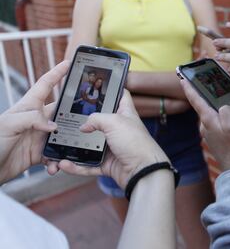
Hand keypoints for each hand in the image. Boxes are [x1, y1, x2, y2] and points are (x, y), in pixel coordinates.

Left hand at [0, 61, 69, 182]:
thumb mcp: (8, 124)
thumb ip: (31, 119)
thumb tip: (54, 125)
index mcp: (28, 107)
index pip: (45, 85)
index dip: (57, 73)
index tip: (68, 63)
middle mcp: (35, 120)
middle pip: (60, 111)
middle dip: (74, 114)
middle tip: (87, 117)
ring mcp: (38, 136)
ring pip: (62, 135)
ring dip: (68, 143)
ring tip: (70, 149)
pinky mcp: (38, 153)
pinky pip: (55, 154)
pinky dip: (58, 160)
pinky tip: (55, 165)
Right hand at [52, 90, 168, 189]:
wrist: (143, 171)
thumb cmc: (136, 143)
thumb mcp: (114, 121)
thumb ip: (96, 119)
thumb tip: (83, 126)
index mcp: (125, 114)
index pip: (120, 96)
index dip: (111, 89)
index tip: (96, 85)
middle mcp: (119, 129)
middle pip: (99, 121)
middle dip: (83, 120)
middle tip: (65, 116)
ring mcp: (112, 147)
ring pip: (90, 145)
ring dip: (74, 146)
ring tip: (59, 142)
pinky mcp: (108, 164)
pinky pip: (88, 164)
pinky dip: (76, 166)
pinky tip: (64, 164)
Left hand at [181, 80, 229, 170]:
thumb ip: (226, 111)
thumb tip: (224, 107)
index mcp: (208, 120)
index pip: (195, 100)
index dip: (189, 88)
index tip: (181, 78)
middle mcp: (205, 126)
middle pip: (203, 107)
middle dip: (206, 97)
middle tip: (211, 85)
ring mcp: (210, 134)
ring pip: (211, 116)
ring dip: (216, 109)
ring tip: (227, 103)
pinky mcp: (216, 140)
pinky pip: (217, 124)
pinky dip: (221, 119)